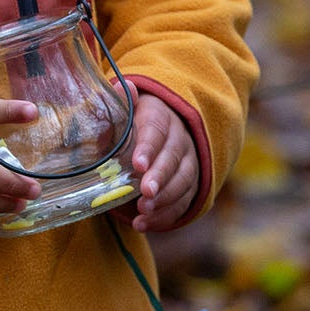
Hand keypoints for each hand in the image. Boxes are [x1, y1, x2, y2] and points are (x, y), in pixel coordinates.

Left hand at [120, 86, 199, 232]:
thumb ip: (119, 102)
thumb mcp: (123, 110)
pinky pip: (183, 201)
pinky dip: (165, 215)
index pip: (157, 130)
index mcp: (160, 115)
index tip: (137, 164)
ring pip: (183, 180)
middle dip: (160, 177)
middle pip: (173, 157)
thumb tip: (123, 86)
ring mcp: (188, 161)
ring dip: (165, 198)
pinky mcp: (189, 184)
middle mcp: (179, 138)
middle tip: (146, 193)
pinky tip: (144, 224)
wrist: (156, 129)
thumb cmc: (130, 121)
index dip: (148, 147)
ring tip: (143, 211)